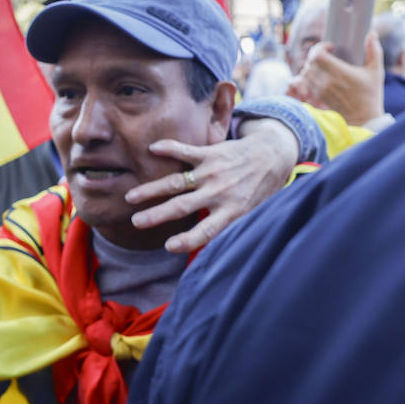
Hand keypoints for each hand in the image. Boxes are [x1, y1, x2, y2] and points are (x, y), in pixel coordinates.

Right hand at [125, 124, 295, 253]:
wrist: (273, 155)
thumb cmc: (262, 190)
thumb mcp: (255, 215)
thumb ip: (234, 230)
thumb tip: (215, 254)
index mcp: (232, 212)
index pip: (207, 231)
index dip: (187, 240)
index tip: (168, 246)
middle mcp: (219, 192)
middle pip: (182, 206)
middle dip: (157, 215)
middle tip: (136, 222)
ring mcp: (213, 172)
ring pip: (176, 182)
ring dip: (152, 189)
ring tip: (131, 197)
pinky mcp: (210, 153)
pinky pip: (186, 150)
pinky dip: (169, 148)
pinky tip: (151, 149)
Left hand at [287, 31, 384, 125]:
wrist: (364, 118)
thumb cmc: (371, 94)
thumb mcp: (376, 71)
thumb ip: (373, 50)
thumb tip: (372, 33)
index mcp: (340, 72)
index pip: (317, 55)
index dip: (320, 47)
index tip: (331, 47)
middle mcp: (327, 81)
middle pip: (309, 62)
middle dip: (315, 55)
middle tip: (327, 55)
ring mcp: (321, 90)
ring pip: (305, 73)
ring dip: (311, 66)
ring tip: (324, 65)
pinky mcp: (319, 97)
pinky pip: (307, 83)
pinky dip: (310, 77)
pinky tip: (322, 75)